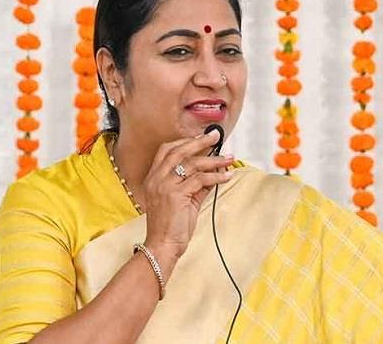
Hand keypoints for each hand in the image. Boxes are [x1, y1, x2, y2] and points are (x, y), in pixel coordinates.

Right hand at [141, 130, 233, 267]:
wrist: (162, 245)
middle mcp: (156, 179)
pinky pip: (200, 179)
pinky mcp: (176, 195)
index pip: (166, 150)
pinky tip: (226, 176)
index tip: (201, 137)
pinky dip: (216, 176)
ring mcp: (164, 186)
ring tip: (229, 159)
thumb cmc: (171, 226)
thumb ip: (196, 186)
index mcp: (153, 178)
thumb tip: (213, 173)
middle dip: (199, 142)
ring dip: (214, 160)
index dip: (184, 141)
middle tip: (216, 137)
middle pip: (179, 151)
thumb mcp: (184, 201)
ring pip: (192, 164)